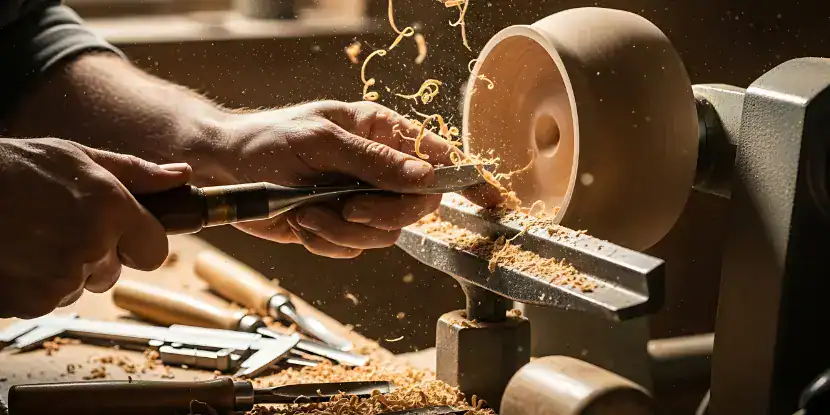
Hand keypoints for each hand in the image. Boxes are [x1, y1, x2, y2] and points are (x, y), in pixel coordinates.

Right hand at [0, 138, 190, 317]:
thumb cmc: (14, 170)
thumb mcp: (78, 157)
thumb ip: (137, 173)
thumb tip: (181, 176)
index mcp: (112, 210)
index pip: (156, 251)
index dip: (140, 243)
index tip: (123, 234)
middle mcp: (92, 248)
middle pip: (115, 272)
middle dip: (96, 254)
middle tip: (60, 226)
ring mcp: (60, 279)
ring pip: (81, 286)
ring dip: (63, 268)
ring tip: (32, 236)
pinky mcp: (31, 303)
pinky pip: (49, 300)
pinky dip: (35, 284)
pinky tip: (18, 254)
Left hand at [205, 100, 500, 258]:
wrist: (224, 170)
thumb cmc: (267, 140)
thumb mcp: (321, 140)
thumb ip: (374, 162)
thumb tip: (426, 178)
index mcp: (380, 133)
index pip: (437, 156)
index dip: (467, 178)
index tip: (491, 200)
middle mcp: (377, 169)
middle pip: (416, 206)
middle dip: (382, 214)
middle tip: (347, 208)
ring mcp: (360, 200)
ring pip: (384, 234)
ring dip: (344, 230)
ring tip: (309, 211)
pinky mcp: (339, 227)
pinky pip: (353, 249)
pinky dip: (326, 241)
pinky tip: (302, 221)